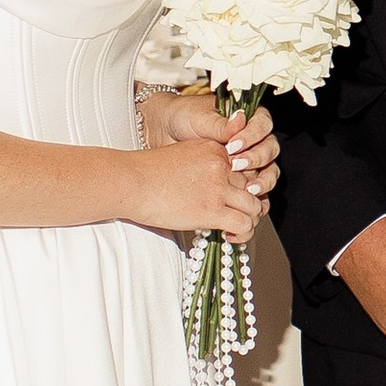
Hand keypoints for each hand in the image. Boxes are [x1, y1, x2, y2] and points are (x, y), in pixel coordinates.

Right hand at [128, 124, 271, 243]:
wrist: (130, 181)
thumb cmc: (146, 173)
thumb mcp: (182, 157)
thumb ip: (203, 167)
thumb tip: (212, 189)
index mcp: (215, 149)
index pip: (246, 168)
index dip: (243, 185)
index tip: (234, 198)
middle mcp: (222, 165)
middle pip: (253, 186)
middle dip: (248, 204)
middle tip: (237, 216)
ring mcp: (219, 187)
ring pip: (255, 206)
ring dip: (250, 220)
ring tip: (235, 228)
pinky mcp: (213, 209)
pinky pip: (245, 223)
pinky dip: (243, 233)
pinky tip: (229, 235)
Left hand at [142, 88, 278, 195]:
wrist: (163, 133)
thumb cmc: (182, 118)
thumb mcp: (199, 118)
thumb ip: (220, 124)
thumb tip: (240, 122)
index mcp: (246, 117)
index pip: (263, 124)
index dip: (252, 135)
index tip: (233, 145)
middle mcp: (251, 138)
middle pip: (270, 149)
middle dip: (257, 158)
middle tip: (237, 164)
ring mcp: (248, 159)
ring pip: (269, 170)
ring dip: (263, 180)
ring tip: (248, 188)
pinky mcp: (241, 178)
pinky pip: (258, 189)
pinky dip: (256, 195)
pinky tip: (247, 198)